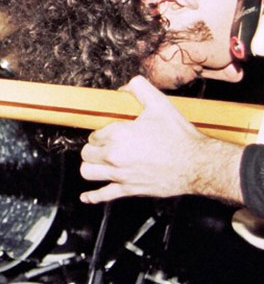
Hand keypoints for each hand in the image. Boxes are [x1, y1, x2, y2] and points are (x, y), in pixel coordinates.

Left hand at [79, 76, 243, 203]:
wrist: (198, 164)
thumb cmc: (180, 137)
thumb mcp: (160, 104)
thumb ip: (140, 89)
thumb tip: (127, 86)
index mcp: (117, 134)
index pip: (94, 135)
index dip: (101, 133)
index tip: (110, 133)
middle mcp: (114, 156)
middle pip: (87, 153)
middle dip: (94, 148)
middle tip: (104, 146)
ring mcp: (120, 174)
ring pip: (88, 172)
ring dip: (91, 167)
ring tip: (99, 163)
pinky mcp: (129, 189)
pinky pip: (103, 195)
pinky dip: (93, 197)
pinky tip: (86, 197)